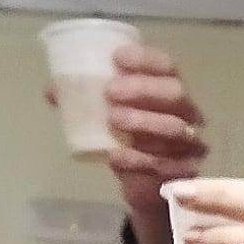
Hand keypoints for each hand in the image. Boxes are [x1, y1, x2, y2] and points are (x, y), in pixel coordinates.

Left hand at [103, 40, 207, 241]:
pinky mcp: (185, 172)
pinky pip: (164, 164)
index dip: (144, 59)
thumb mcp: (106, 116)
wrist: (145, 185)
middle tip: (109, 92)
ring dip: (142, 121)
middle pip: (174, 93)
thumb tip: (53, 89)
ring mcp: (190, 143)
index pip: (165, 66)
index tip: (116, 58)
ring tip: (113, 120)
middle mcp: (187, 113)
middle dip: (142, 89)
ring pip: (174, 128)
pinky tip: (116, 156)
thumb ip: (83, 101)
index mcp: (169, 90)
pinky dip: (138, 159)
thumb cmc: (130, 140)